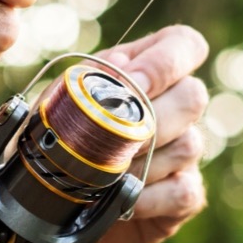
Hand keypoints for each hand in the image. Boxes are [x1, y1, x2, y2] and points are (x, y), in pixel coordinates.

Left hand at [48, 24, 210, 242]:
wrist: (48, 197)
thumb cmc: (57, 137)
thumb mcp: (60, 101)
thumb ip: (89, 77)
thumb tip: (120, 64)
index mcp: (147, 70)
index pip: (185, 44)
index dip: (167, 61)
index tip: (134, 83)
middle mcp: (176, 106)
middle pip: (194, 95)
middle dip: (152, 117)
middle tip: (113, 136)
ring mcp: (185, 150)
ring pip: (190, 144)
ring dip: (144, 160)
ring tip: (106, 172)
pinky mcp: (184, 193)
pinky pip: (184, 190)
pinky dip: (148, 195)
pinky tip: (121, 198)